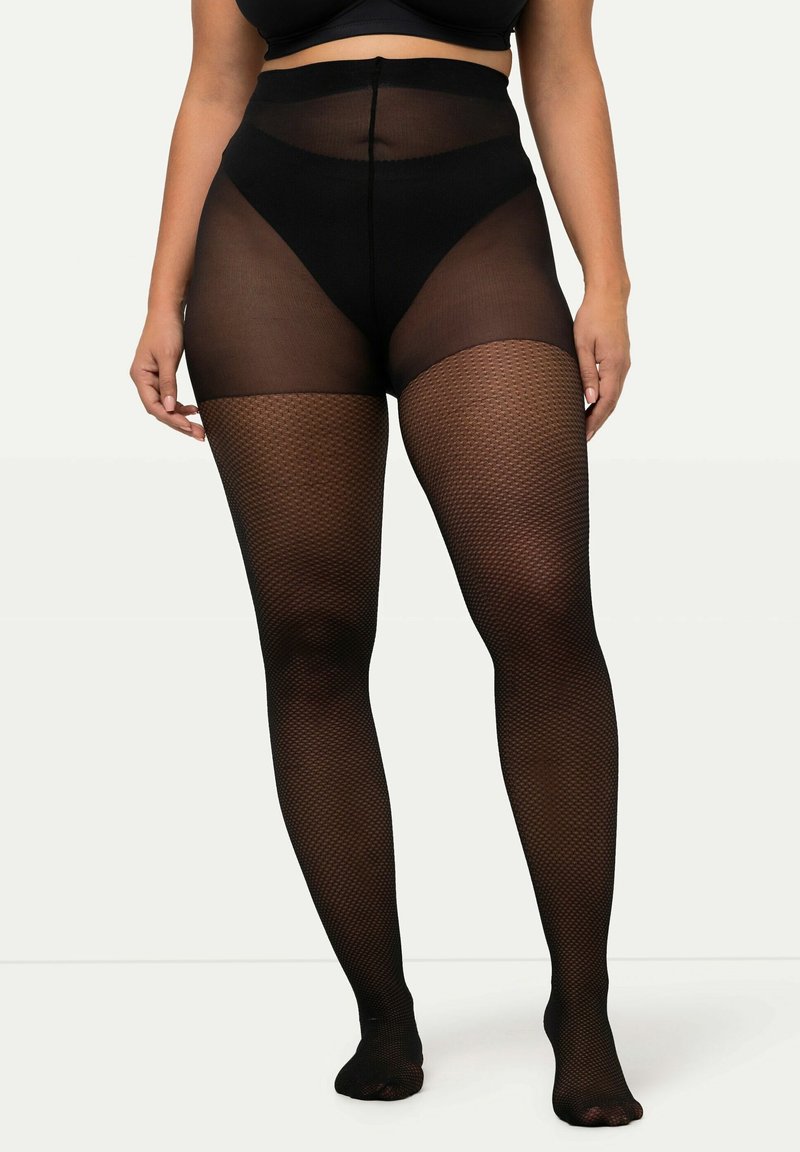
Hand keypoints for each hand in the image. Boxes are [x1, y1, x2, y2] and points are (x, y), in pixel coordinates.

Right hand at [129, 308, 204, 439]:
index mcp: (140, 376)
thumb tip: (168, 407)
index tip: (189, 426)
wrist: (167, 311)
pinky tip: (194, 410)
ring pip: (165, 406)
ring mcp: (152, 379)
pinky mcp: (161, 376)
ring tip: (200, 429)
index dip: (171, 418)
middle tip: (200, 435)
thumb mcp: (168, 357)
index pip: (153, 406)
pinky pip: (169, 397)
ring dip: (182, 417)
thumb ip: (168, 383)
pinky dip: (180, 405)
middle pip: (160, 410)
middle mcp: (143, 380)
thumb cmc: (165, 329)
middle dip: (179, 424)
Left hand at [573, 286, 630, 441]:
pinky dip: (605, 399)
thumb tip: (590, 399)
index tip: (584, 435)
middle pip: (612, 402)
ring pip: (614, 395)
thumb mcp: (582, 344)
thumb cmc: (592, 317)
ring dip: (601, 412)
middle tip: (583, 438)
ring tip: (586, 426)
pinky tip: (594, 405)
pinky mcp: (621, 359)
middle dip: (598, 422)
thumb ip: (586, 372)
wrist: (609, 295)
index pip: (606, 402)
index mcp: (615, 365)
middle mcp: (623, 367)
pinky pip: (614, 385)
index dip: (595, 420)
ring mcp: (624, 363)